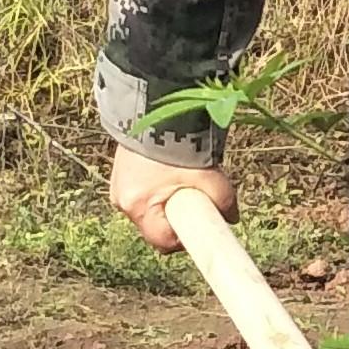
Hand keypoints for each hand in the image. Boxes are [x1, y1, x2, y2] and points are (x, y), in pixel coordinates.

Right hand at [109, 144, 234, 253]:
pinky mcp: (119, 171)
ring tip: (182, 178)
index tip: (200, 226)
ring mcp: (117, 185)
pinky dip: (156, 185)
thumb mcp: (208, 177)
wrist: (155, 105)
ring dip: (166, 200)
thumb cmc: (180, 144)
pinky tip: (169, 168)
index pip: (164, 242)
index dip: (186, 238)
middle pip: (155, 226)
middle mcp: (122, 201)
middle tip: (196, 199)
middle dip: (176, 217)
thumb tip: (231, 217)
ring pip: (149, 208)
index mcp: (139, 207)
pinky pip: (142, 190)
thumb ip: (224, 201)